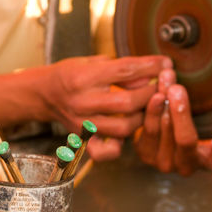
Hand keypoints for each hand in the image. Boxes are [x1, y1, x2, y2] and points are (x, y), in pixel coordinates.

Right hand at [42, 55, 172, 139]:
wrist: (45, 94)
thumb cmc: (70, 75)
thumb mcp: (94, 61)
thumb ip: (121, 68)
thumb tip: (150, 74)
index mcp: (84, 77)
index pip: (125, 70)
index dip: (151, 66)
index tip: (166, 63)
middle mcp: (83, 101)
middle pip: (129, 102)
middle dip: (151, 93)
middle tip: (160, 86)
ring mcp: (83, 123)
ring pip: (124, 127)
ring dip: (142, 116)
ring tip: (147, 106)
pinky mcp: (84, 138)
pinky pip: (107, 150)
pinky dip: (121, 144)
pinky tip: (126, 129)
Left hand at [133, 68, 211, 175]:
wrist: (165, 124)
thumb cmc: (199, 121)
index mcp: (211, 162)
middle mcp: (187, 166)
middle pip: (185, 141)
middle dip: (181, 113)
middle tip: (178, 89)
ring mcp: (164, 161)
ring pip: (163, 133)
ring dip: (164, 105)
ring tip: (166, 82)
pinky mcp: (145, 153)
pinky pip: (147, 131)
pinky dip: (151, 111)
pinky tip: (155, 94)